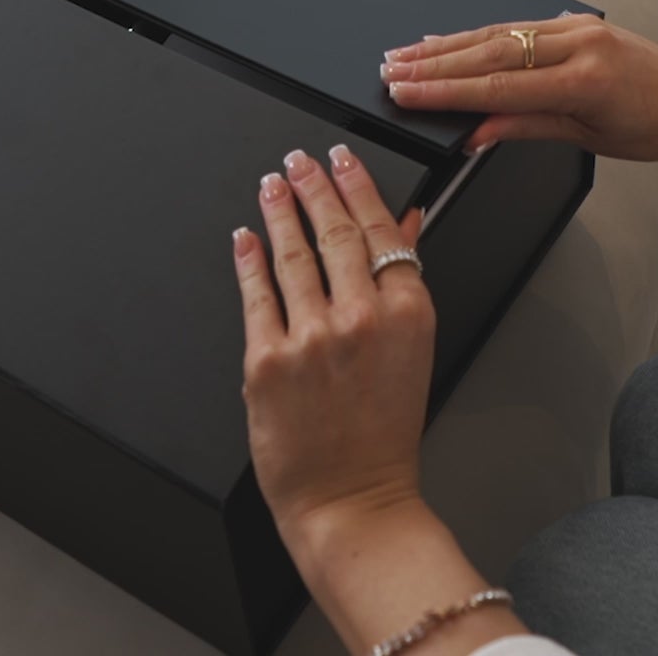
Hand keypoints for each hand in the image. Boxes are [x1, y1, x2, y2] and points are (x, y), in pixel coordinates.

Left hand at [230, 146, 530, 655]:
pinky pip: (254, 293)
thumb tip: (405, 224)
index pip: (380, 229)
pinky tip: (244, 237)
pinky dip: (247, 258)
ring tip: (271, 183)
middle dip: (313, 186)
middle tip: (299, 159)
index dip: (357, 186)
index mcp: (408, 314)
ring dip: (278, 210)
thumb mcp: (413, 352)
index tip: (341, 159)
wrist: (352, 499)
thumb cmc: (384, 435)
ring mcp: (311, 337)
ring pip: (292, 254)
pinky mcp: (267, 358)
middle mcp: (361, 319)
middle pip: (334, 231)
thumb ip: (405, 284)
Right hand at [380, 13, 657, 159]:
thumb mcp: (589, 138)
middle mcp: (577, 44)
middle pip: (489, 53)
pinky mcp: (574, 21)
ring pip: (496, 34)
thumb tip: (476, 132)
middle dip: (433, 64)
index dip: (445, 91)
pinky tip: (447, 40)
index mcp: (582, 80)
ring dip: (445, 45)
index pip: (497, 86)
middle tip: (391, 70)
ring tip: (404, 55)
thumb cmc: (653, 124)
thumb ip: (528, 126)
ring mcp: (575, 27)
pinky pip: (515, 26)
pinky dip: (476, 34)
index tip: (407, 93)